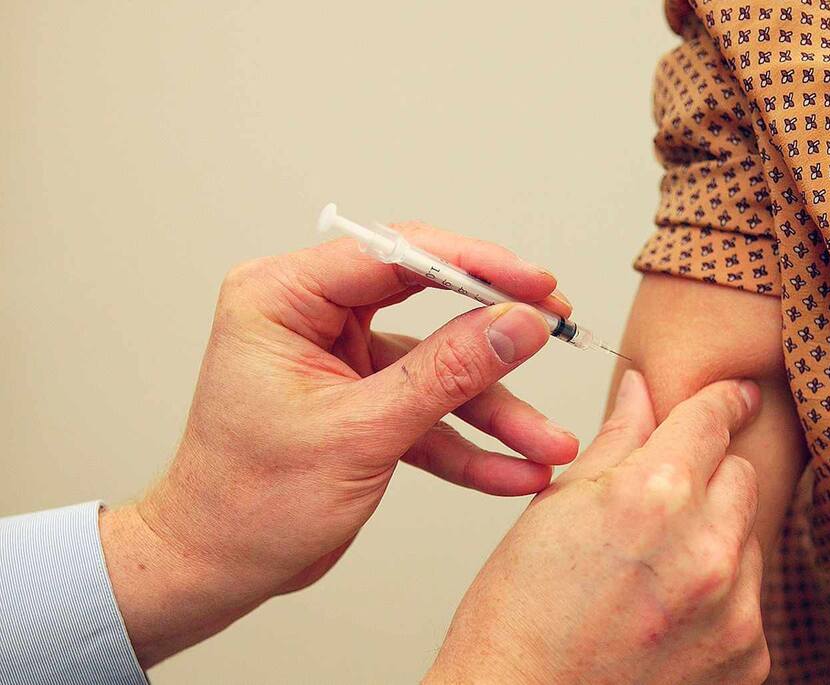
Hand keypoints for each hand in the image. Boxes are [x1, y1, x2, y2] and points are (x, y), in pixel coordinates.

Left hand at [99, 222, 578, 665]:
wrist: (217, 566)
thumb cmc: (250, 502)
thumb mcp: (361, 433)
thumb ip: (448, 372)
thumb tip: (518, 324)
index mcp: (283, 297)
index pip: (395, 254)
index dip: (475, 265)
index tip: (536, 285)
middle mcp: (311, 315)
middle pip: (426, 297)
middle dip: (494, 329)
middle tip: (554, 327)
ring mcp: (340, 357)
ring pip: (437, 363)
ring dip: (493, 408)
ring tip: (548, 442)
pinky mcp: (361, 397)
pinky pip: (427, 407)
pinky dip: (467, 441)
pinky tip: (514, 469)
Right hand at [427, 371, 768, 684]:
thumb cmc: (520, 612)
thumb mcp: (555, 506)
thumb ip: (614, 440)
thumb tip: (642, 389)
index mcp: (654, 495)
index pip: (713, 419)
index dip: (723, 399)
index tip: (735, 394)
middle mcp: (707, 550)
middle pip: (742, 474)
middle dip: (709, 473)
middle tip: (660, 499)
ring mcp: (735, 611)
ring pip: (749, 536)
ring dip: (714, 535)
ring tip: (652, 566)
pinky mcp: (749, 658)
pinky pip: (749, 597)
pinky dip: (720, 593)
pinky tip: (667, 609)